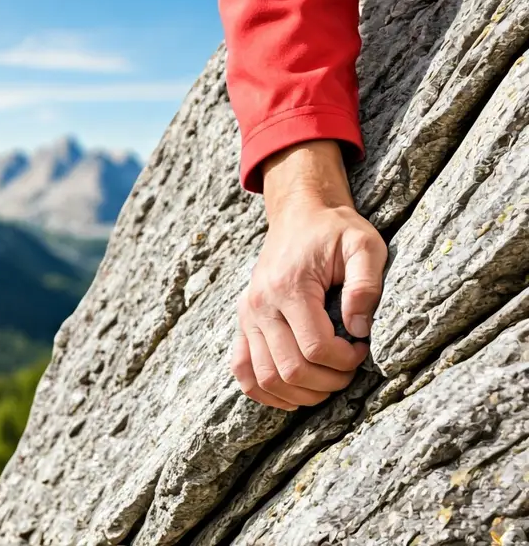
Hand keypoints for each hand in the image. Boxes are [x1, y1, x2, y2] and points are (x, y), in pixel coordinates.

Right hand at [231, 141, 384, 410]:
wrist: (299, 216)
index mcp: (289, 287)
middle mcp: (260, 305)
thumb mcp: (364, 245)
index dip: (346, 361)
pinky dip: (265, 391)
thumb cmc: (335, 231)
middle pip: (290, 370)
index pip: (316, 348)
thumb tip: (359, 329)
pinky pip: (243, 371)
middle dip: (327, 382)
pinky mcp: (244, 323)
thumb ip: (366, 284)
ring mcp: (247, 316)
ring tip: (326, 381)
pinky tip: (293, 392)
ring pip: (266, 378)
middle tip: (349, 370)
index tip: (363, 349)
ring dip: (300, 393)